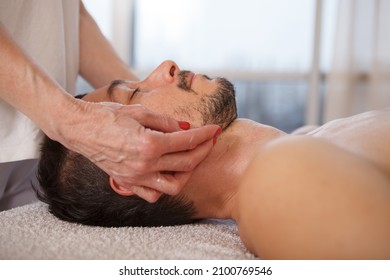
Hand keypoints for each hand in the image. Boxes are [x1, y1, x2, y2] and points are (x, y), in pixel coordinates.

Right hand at [61, 101, 220, 202]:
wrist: (80, 128)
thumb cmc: (107, 116)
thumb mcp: (140, 111)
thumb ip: (167, 122)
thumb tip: (187, 128)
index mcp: (149, 144)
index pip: (187, 141)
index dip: (205, 134)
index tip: (215, 129)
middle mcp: (145, 165)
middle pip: (186, 163)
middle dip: (203, 150)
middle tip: (209, 140)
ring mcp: (136, 177)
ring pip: (174, 185)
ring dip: (188, 172)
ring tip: (191, 158)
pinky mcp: (128, 182)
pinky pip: (153, 194)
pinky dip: (166, 187)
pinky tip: (169, 173)